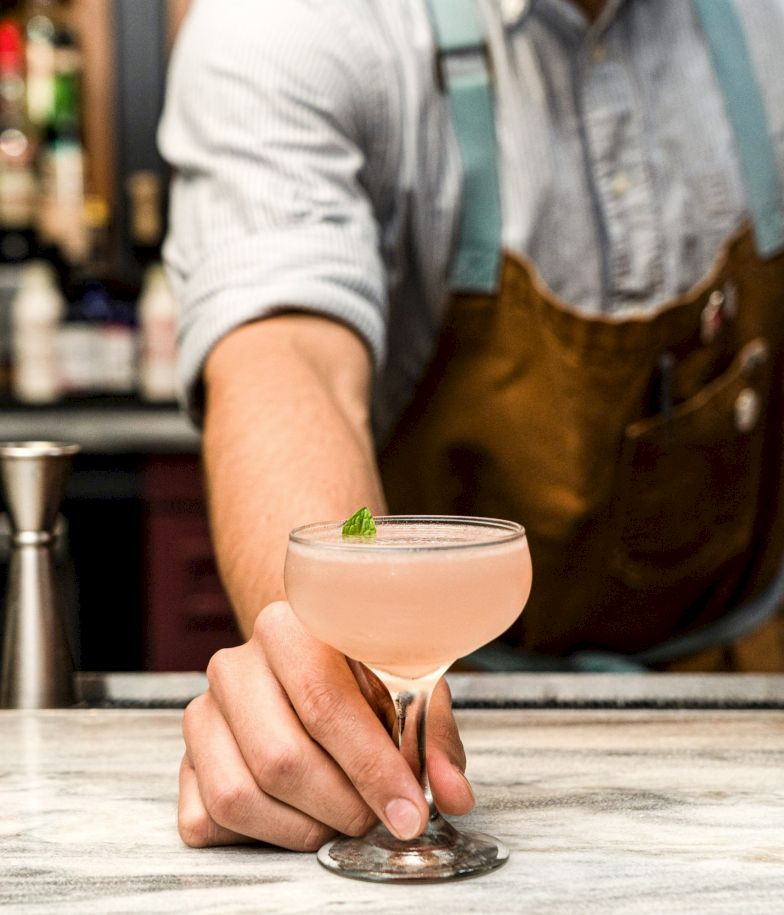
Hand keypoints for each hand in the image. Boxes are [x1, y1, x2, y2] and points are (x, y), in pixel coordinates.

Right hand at [178, 601, 474, 849]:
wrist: (299, 656)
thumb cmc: (358, 671)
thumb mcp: (405, 684)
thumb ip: (431, 738)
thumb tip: (452, 796)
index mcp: (289, 626)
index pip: (324, 703)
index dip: (371, 768)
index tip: (408, 812)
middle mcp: (234, 663)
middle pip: (281, 759)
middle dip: (341, 806)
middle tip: (374, 817)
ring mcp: (202, 710)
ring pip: (239, 796)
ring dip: (302, 828)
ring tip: (339, 817)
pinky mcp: (184, 757)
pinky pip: (207, 819)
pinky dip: (260, 835)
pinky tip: (295, 813)